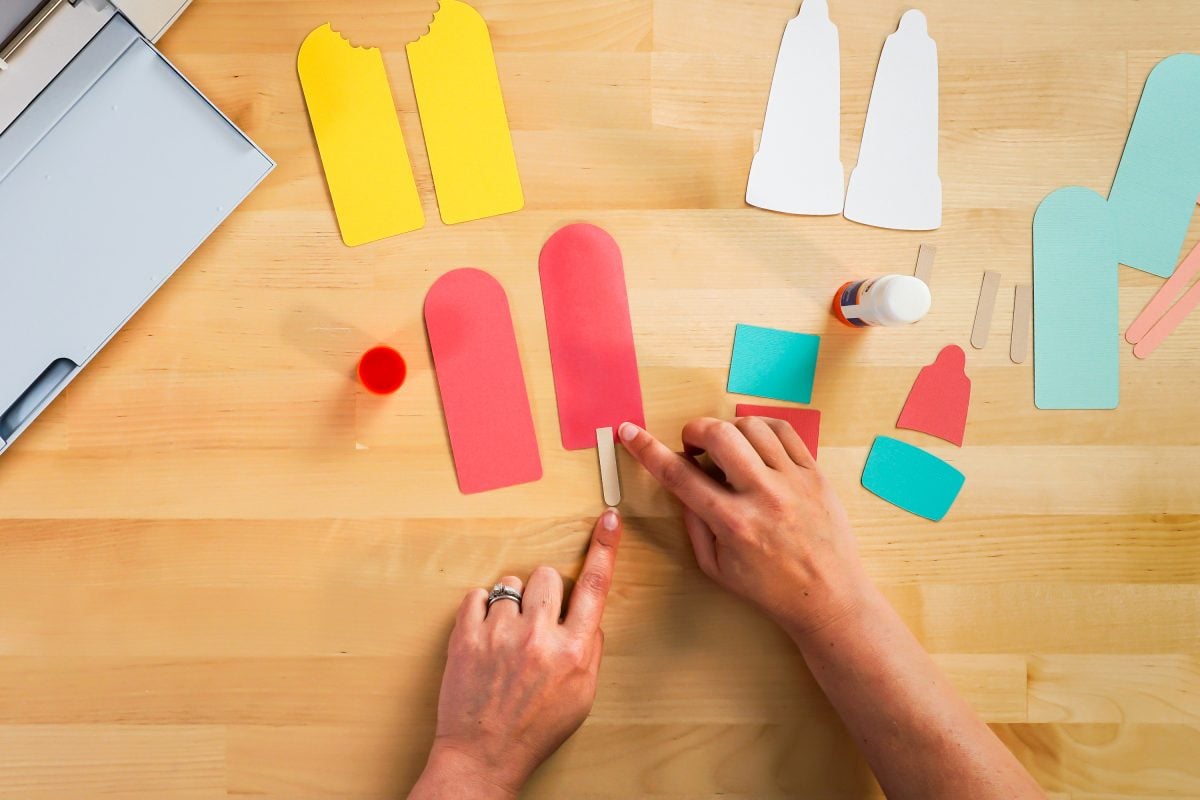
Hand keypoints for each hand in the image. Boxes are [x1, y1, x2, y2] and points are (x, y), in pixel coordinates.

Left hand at [409, 510, 622, 799]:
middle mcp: (538, 638)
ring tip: (507, 636)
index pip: (595, 587)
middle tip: (537, 619)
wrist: (483, 755)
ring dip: (511, 603)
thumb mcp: (581, 696)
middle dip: (544, 592)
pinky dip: (481, 611)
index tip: (610, 520)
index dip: (606, 548)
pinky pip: (477, 596)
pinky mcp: (466, 636)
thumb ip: (588, 650)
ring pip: (510, 584)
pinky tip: (486, 635)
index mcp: (572, 652)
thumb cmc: (533, 730)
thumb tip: (587, 616)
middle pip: (548, 576)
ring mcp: (499, 635)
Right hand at [619, 418, 866, 633]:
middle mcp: (763, 496)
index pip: (679, 475)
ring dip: (728, 430)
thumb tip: (681, 484)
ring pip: (751, 426)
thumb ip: (694, 524)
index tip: (630, 432)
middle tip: (693, 445)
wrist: (829, 598)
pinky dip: (761, 428)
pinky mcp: (815, 474)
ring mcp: (793, 481)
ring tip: (727, 449)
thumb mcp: (717, 568)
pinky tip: (755, 444)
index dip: (647, 450)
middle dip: (694, 430)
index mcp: (734, 524)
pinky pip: (784, 430)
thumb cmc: (770, 589)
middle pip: (719, 435)